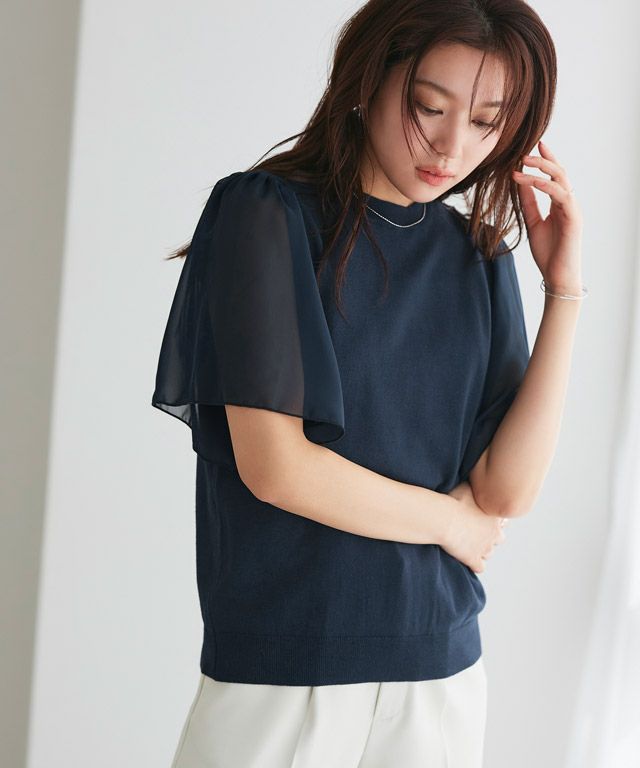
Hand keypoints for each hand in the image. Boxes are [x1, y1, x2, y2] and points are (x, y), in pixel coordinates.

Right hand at [442, 480, 506, 573]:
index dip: (491, 520)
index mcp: (493, 516)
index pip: (501, 521)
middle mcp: (493, 533)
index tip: (481, 519)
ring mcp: (485, 548)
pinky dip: (474, 564)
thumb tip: (476, 477)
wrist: (443, 518)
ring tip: (469, 545)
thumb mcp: (467, 487)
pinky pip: (479, 567)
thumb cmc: (452, 500)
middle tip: (476, 532)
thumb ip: (475, 486)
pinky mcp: (473, 559)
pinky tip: (466, 559)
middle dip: (489, 536)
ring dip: (481, 550)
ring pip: (489, 553)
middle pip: (498, 538)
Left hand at [512, 139, 583, 293]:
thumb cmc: (547, 252)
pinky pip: (560, 195)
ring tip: (522, 161)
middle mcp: (568, 203)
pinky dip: (544, 185)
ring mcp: (572, 209)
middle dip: (543, 159)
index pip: (554, 177)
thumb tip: (519, 184)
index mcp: (559, 204)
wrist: (557, 275)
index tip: (533, 146)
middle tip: (525, 151)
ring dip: (541, 168)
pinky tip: (529, 180)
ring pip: (560, 180)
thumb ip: (528, 204)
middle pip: (559, 173)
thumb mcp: (532, 223)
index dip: (545, 161)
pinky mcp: (573, 217)